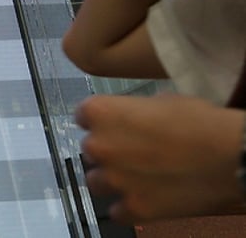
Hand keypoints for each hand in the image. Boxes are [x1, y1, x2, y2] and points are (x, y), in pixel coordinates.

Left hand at [75, 93, 243, 222]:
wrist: (230, 156)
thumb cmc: (199, 121)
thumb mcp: (161, 101)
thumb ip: (133, 111)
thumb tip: (131, 119)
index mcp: (101, 112)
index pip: (83, 116)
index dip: (101, 121)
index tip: (115, 126)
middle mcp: (99, 146)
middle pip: (91, 149)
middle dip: (109, 150)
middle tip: (134, 152)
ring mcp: (114, 180)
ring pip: (96, 182)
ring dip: (112, 179)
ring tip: (136, 178)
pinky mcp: (134, 208)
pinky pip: (117, 212)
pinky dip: (128, 207)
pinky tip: (144, 200)